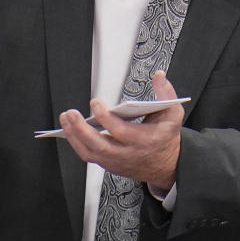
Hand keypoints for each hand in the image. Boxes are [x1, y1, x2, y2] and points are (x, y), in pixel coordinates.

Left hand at [60, 71, 182, 190]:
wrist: (166, 164)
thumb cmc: (166, 136)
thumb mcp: (173, 113)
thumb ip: (167, 93)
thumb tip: (159, 76)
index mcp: (144, 140)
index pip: (120, 131)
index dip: (105, 117)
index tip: (95, 103)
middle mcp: (128, 153)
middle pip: (99, 146)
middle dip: (81, 130)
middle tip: (71, 114)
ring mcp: (116, 160)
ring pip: (90, 153)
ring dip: (74, 136)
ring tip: (66, 118)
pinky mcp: (109, 163)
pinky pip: (88, 155)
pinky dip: (77, 142)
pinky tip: (70, 128)